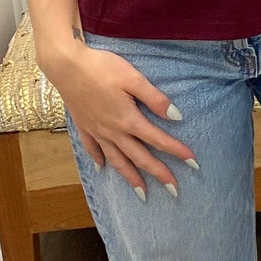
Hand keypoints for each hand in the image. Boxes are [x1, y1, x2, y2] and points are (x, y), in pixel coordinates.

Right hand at [41, 43, 195, 198]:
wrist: (67, 66)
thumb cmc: (102, 68)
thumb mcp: (133, 78)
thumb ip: (154, 99)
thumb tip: (176, 116)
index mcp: (128, 119)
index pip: (157, 140)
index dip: (176, 151)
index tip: (193, 163)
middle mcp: (113, 131)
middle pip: (139, 157)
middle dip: (159, 174)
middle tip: (174, 191)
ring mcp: (96, 131)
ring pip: (116, 160)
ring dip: (130, 177)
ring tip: (142, 193)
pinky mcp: (83, 126)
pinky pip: (92, 149)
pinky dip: (99, 160)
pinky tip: (102, 168)